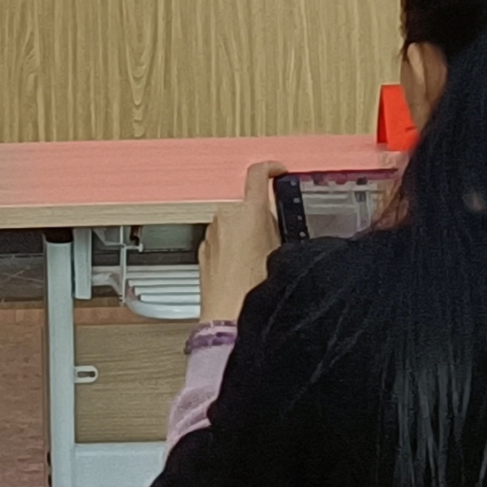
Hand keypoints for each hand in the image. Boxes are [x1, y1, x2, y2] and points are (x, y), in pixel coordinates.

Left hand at [197, 161, 286, 322]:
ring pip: (234, 224)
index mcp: (249, 212)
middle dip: (260, 219)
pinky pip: (222, 240)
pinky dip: (232, 249)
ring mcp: (212, 233)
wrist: (228, 317)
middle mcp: (226, 217)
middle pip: (247, 206)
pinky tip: (243, 272)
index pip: (258, 175)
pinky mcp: (204, 249)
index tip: (277, 170)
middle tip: (274, 244)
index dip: (270, 168)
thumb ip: (278, 230)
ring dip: (245, 236)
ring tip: (258, 265)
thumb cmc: (253, 291)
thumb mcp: (282, 255)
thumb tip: (278, 224)